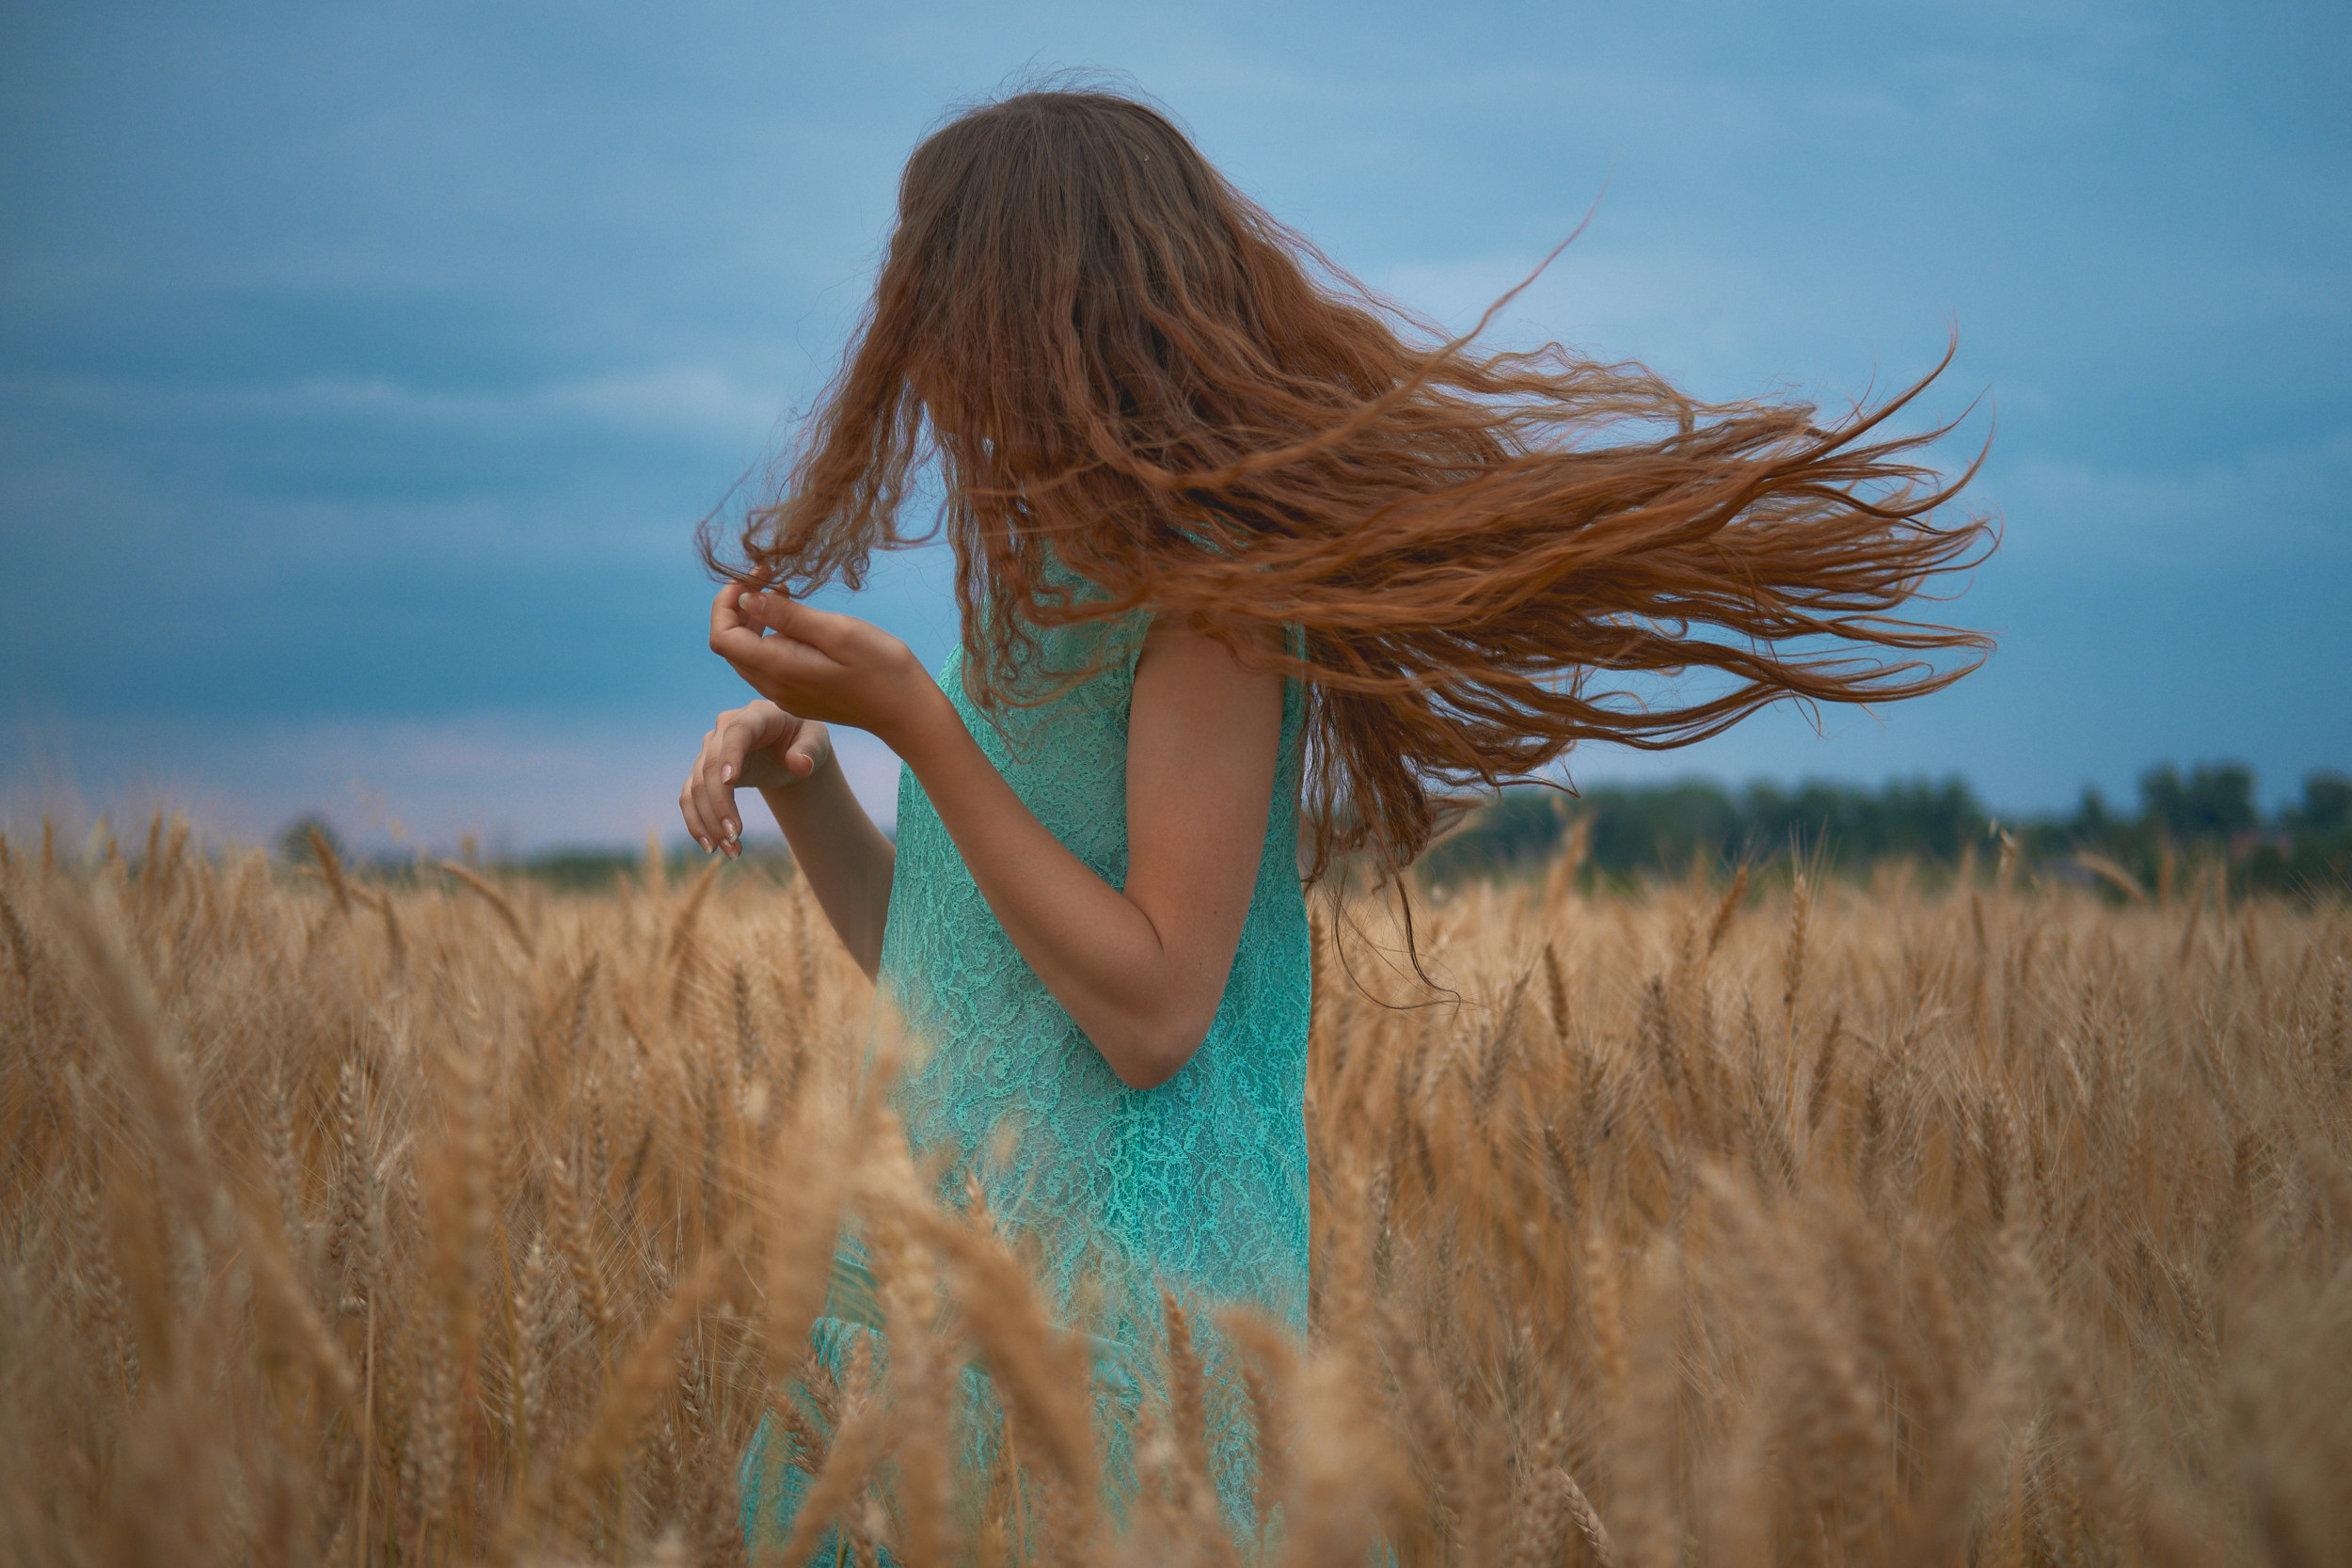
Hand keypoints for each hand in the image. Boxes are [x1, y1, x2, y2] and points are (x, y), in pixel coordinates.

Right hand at [679, 699, 831, 857]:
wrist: (788, 747)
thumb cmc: (804, 738)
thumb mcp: (816, 740)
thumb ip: (809, 750)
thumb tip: (800, 765)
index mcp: (755, 715)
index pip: (736, 733)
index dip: (731, 755)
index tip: (730, 782)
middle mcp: (724, 730)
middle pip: (711, 767)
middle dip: (720, 805)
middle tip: (735, 836)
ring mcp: (710, 751)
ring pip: (696, 786)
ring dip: (708, 821)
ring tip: (731, 851)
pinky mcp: (703, 773)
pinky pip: (690, 798)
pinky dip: (697, 822)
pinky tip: (711, 847)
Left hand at [708, 584, 933, 745]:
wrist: (906, 711)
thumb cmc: (881, 667)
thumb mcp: (837, 631)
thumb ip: (789, 616)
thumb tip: (747, 599)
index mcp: (779, 668)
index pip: (722, 637)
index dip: (725, 603)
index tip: (752, 577)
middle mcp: (774, 687)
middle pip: (731, 646)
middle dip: (739, 606)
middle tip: (769, 577)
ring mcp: (785, 695)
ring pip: (748, 654)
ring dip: (755, 620)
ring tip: (785, 592)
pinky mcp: (798, 696)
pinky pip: (768, 665)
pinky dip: (771, 637)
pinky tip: (799, 622)